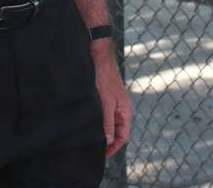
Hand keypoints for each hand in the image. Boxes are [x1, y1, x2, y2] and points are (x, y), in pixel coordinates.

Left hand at [91, 40, 131, 157]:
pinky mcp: (105, 98)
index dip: (113, 148)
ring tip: (88, 141)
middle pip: (117, 132)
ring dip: (101, 132)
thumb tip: (109, 142)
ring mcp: (113, 103)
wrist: (98, 55)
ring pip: (109, 124)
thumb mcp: (105, 102)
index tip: (102, 156)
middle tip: (93, 151)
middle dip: (107, 142)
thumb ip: (108, 122)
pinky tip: (87, 125)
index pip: (123, 137)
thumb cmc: (104, 77)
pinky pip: (103, 115)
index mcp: (126, 111)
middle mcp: (121, 109)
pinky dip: (97, 122)